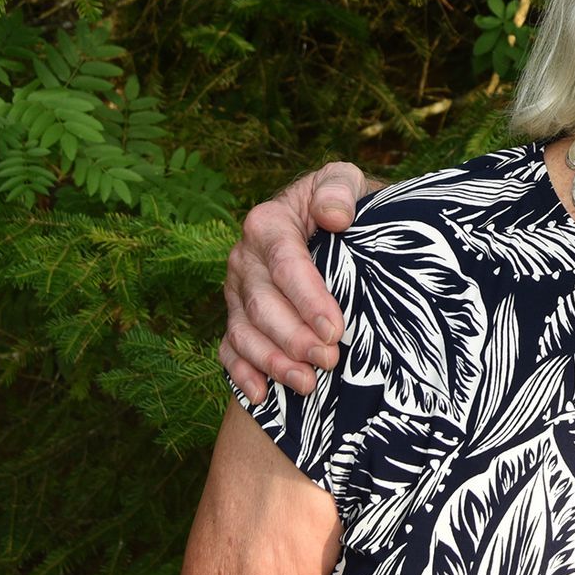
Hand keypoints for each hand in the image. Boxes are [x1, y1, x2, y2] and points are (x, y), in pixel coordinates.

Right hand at [220, 160, 369, 401]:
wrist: (328, 217)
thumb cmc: (341, 200)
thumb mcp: (345, 180)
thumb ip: (339, 190)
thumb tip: (334, 216)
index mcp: (268, 223)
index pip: (286, 265)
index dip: (308, 299)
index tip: (335, 329)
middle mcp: (244, 258)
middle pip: (263, 305)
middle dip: (294, 338)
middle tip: (329, 360)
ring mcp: (236, 291)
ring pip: (245, 332)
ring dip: (273, 362)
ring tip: (307, 384)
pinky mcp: (236, 315)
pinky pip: (230, 349)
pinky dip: (242, 374)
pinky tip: (263, 395)